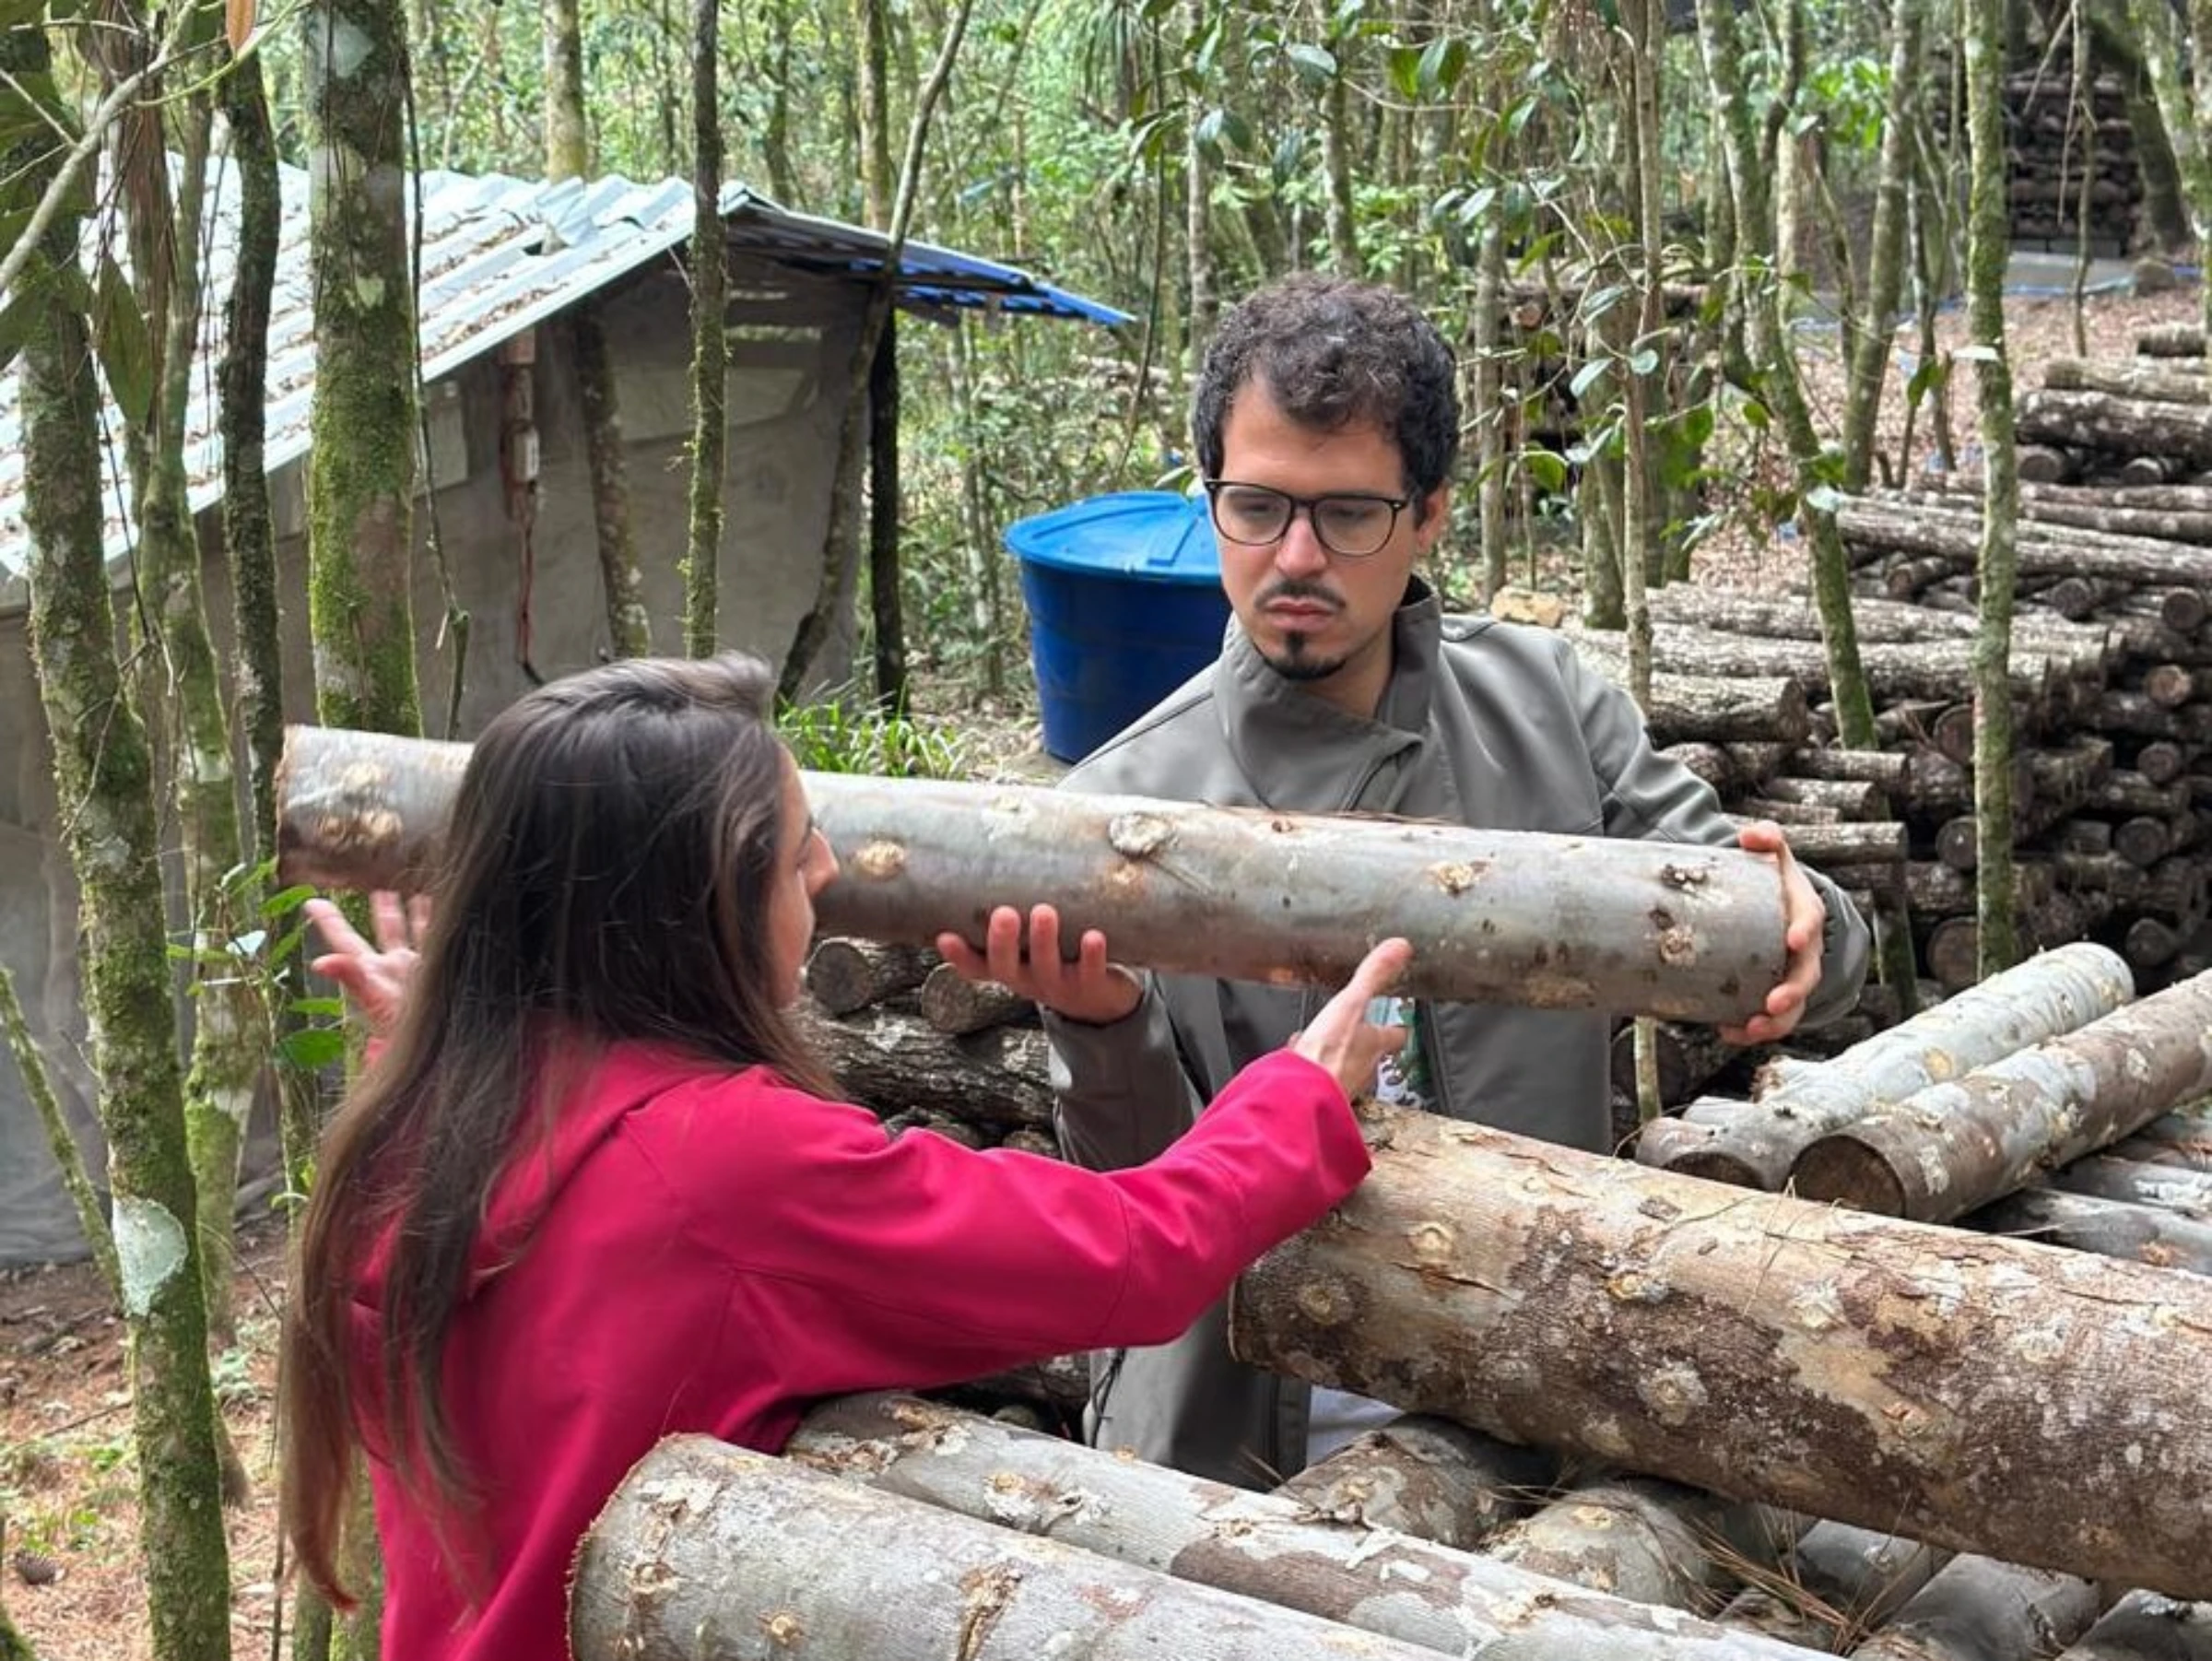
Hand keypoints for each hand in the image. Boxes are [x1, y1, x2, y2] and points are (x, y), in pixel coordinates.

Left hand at [303, 890, 430, 1038]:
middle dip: (381, 911)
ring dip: (412, 914)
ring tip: (412, 894)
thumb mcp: (375, 1000)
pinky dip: (440, 922)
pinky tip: (446, 911)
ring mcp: (418, 968)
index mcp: (371, 971)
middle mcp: (393, 967)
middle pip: (384, 932)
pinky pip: (438, 939)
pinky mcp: (440, 969)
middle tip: (378, 892)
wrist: (440, 1044)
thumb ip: (351, 976)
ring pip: (414, 933)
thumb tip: (319, 962)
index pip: (344, 940)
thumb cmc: (405, 1029)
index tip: (311, 902)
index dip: (328, 921)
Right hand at [935, 904, 1142, 1026]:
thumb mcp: (1032, 942)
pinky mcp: (1093, 987)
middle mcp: (1029, 979)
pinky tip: (1093, 935)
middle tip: (1004, 913)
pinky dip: (1092, 955)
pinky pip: (1091, 973)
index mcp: (1011, 968)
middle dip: (1002, 941)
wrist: (1102, 1002)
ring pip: (1047, 967)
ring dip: (1043, 940)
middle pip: (1007, 967)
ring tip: (1044, 912)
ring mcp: (1060, 985)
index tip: (945, 937)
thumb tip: (999, 851)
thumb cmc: (1059, 957)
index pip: (976, 966)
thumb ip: (1019, 912)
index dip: (959, 955)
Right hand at [1289, 938, 1413, 1100]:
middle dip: (1364, 1043)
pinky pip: (1318, 1075)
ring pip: (1345, 1066)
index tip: (1397, 1024)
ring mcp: (1341, 1083)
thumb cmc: (1327, 1053)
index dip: (1396, 1028)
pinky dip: (1313, 1066)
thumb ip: (1374, 975)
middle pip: (1371, 1054)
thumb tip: (1400, 947)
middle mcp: (1363, 1068)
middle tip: (1359, 1033)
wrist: (1299, 1093)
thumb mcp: (1352, 1002)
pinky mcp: (1318, 1092)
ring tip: (1328, 1044)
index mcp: (1374, 1044)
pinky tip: (1302, 1060)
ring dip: (1339, 1056)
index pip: (1395, 1036)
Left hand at [1723, 821, 1823, 1045]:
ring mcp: (1792, 976)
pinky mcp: (1774, 995)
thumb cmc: (1772, 881)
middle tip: (1772, 1002)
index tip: (1792, 940)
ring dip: (1775, 1022)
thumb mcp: (1772, 856)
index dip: (1803, 931)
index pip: (1810, 921)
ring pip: (1793, 1007)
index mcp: (1804, 913)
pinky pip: (1771, 1019)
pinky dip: (1750, 1030)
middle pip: (1806, 974)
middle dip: (1792, 991)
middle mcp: (1805, 950)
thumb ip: (1765, 839)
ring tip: (1750, 1028)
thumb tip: (1752, 834)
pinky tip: (1728, 1032)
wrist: (1774, 908)